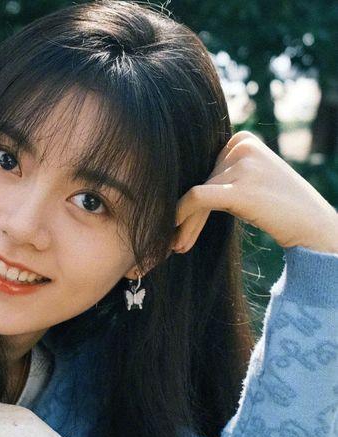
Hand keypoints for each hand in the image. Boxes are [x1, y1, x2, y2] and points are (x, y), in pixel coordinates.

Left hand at [171, 131, 337, 253]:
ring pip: (195, 194)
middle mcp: (241, 146)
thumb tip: (179, 187)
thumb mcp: (250, 178)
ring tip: (176, 246)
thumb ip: (223, 172)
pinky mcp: (240, 188)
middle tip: (173, 240)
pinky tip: (174, 235)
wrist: (313, 226)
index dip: (188, 198)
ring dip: (184, 224)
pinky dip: (181, 216)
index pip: (204, 169)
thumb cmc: (280, 207)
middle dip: (185, 213)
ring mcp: (243, 165)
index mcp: (242, 139)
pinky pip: (197, 199)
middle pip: (199, 181)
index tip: (178, 221)